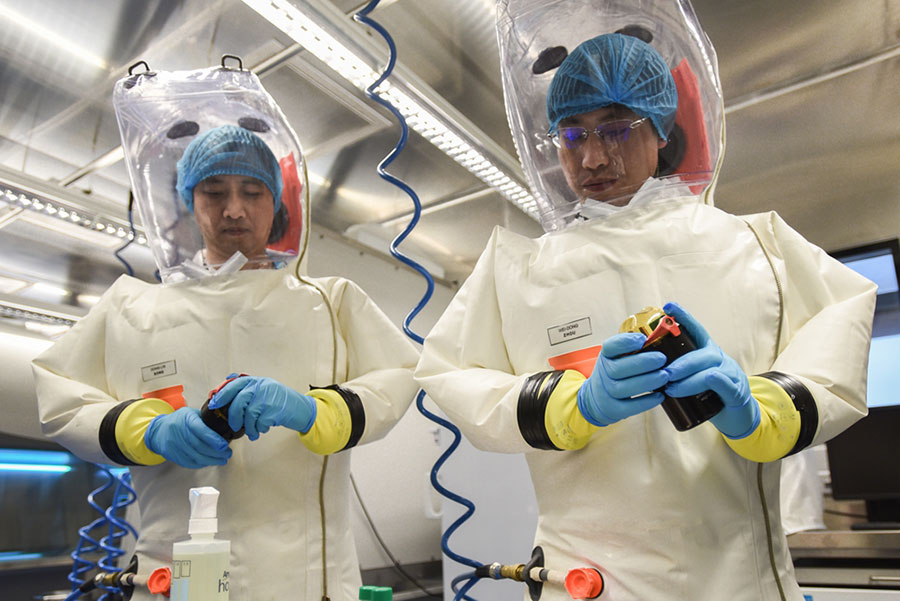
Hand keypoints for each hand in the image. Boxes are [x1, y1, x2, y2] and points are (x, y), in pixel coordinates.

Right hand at [144, 407, 231, 468]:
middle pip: (199, 445)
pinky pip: (189, 462)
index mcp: (186, 418)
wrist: (158, 430)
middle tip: (228, 454)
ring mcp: (174, 444)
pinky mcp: (172, 455)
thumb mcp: (192, 413)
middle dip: (216, 452)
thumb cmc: (180, 420)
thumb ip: (206, 420)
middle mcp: (178, 431)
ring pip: (195, 456)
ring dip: (211, 460)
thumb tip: (227, 428)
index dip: (213, 439)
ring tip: (223, 460)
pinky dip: (202, 464)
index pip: (200, 429)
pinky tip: (210, 462)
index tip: (225, 445)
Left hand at [208, 376, 316, 439]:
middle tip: (235, 426)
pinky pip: (260, 422)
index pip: (234, 384)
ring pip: (249, 414)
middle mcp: (262, 386)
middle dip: (234, 417)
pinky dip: (259, 429)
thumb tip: (222, 396)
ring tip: (253, 432)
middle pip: (239, 401)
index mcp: (257, 381)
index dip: (222, 395)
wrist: (302, 409)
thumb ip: (248, 392)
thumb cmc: (280, 402)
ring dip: (249, 427)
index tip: (213, 405)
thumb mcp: (264, 391)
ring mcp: (269, 397)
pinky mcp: (276, 409)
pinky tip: (262, 430)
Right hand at [576, 332, 668, 426]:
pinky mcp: (613, 409)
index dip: (625, 342)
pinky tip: (660, 395)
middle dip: (643, 363)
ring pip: (624, 388)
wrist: (597, 397)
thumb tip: (660, 337)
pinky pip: (629, 407)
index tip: (643, 339)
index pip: (610, 347)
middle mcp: (603, 373)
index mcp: (606, 356)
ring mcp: (606, 392)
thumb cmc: (615, 373)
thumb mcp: (618, 357)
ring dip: (647, 381)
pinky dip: (646, 401)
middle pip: (618, 368)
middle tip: (662, 359)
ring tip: (664, 376)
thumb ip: (634, 349)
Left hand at [662, 302, 759, 437]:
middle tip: (664, 374)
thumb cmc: (710, 394)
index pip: (696, 330)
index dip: (684, 317)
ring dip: (688, 379)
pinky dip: (714, 382)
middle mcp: (720, 359)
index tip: (668, 306)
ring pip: (710, 370)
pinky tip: (704, 384)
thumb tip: (647, 367)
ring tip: (671, 389)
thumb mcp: (694, 376)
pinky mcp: (736, 392)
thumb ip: (678, 369)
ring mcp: (730, 374)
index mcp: (707, 352)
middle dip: (680, 363)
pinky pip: (724, 384)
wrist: (738, 415)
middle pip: (701, 354)